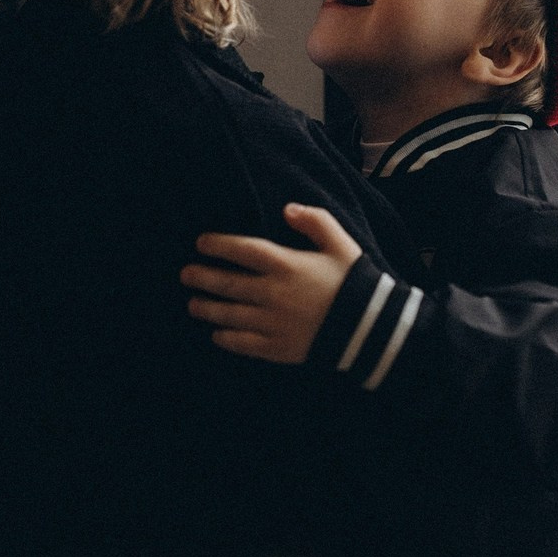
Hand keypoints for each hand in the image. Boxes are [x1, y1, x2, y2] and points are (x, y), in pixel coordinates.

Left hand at [181, 204, 362, 363]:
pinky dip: (227, 339)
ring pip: (230, 315)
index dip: (218, 245)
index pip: (243, 250)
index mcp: (287, 265)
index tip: (201, 243)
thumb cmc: (355, 281)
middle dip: (203, 277)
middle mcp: (274, 294)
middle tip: (186, 274)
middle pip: (229, 284)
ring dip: (208, 309)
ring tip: (193, 304)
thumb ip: (315, 220)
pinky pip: (244, 344)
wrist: (372, 328)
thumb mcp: (341, 243)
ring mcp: (274, 323)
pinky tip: (217, 335)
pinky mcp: (279, 348)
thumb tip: (287, 209)